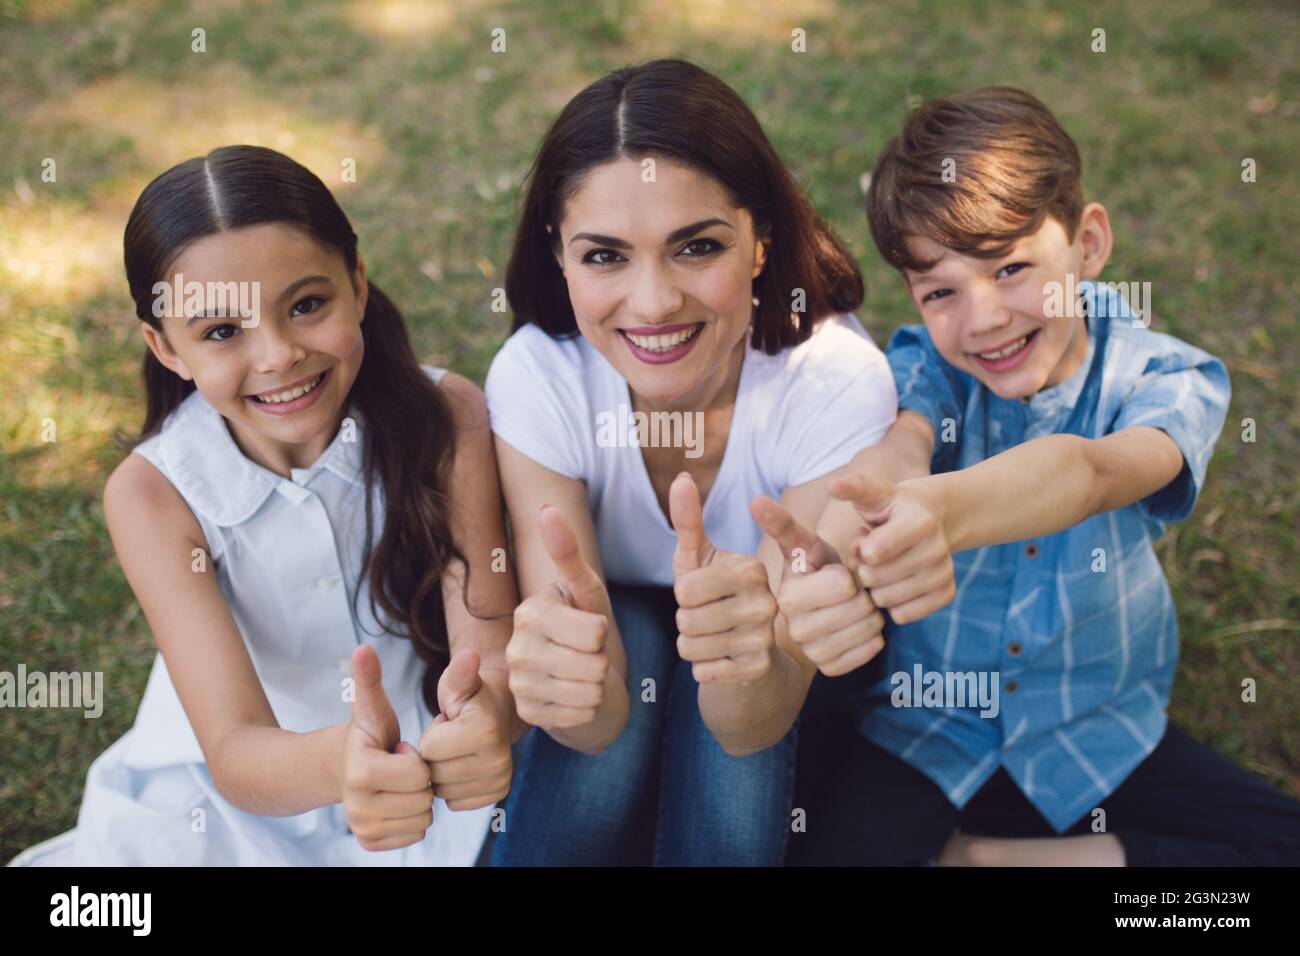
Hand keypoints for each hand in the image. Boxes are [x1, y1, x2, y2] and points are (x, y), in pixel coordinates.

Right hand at [341, 644, 434, 851]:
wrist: (347, 769)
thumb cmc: (370, 734)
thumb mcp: (372, 708)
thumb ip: (369, 679)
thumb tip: (362, 648)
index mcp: (361, 770)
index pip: (418, 773)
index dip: (417, 759)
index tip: (400, 750)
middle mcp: (357, 806)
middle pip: (422, 799)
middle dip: (420, 781)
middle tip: (401, 768)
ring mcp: (362, 828)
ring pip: (422, 820)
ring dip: (419, 800)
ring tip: (399, 783)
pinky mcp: (370, 842)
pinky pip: (415, 836)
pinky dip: (413, 819)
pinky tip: (398, 801)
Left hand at [418, 648, 512, 810]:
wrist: (500, 713)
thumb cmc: (471, 696)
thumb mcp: (458, 682)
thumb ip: (458, 673)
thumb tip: (469, 655)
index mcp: (485, 730)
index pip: (429, 747)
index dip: (431, 733)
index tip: (449, 722)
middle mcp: (498, 759)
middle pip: (435, 773)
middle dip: (435, 755)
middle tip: (453, 738)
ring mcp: (501, 780)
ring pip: (443, 791)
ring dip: (443, 772)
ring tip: (458, 751)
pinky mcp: (498, 794)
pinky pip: (455, 802)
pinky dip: (454, 787)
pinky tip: (464, 766)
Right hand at [505, 505, 610, 729]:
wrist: (576, 674)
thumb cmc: (584, 625)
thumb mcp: (584, 590)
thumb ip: (567, 553)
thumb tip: (546, 509)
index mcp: (529, 612)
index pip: (595, 632)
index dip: (602, 632)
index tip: (589, 629)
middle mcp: (517, 649)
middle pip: (593, 664)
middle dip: (601, 660)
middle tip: (588, 655)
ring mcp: (520, 685)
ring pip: (588, 691)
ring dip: (597, 685)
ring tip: (583, 674)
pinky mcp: (529, 715)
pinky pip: (581, 714)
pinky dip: (589, 707)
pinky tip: (576, 696)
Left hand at [670, 472, 776, 684]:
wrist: (745, 646)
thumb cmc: (713, 593)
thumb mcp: (699, 556)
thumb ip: (688, 520)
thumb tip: (681, 478)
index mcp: (751, 569)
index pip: (685, 589)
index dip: (684, 594)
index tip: (704, 592)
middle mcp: (765, 602)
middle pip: (686, 619)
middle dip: (685, 621)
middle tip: (708, 617)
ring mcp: (764, 638)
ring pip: (690, 647)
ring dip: (691, 645)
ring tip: (713, 635)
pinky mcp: (758, 669)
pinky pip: (702, 671)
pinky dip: (702, 667)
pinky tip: (721, 658)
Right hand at [750, 494, 884, 676]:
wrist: (824, 604)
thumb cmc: (817, 567)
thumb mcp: (805, 544)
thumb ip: (783, 523)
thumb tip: (755, 500)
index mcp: (787, 597)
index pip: (845, 585)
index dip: (848, 574)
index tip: (832, 574)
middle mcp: (795, 630)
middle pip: (860, 608)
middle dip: (862, 595)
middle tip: (846, 592)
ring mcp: (813, 653)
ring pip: (869, 629)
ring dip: (870, 614)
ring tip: (851, 607)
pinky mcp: (832, 668)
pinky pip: (871, 650)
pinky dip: (872, 636)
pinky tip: (856, 627)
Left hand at [831, 472, 955, 624]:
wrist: (931, 518)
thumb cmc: (892, 507)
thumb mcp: (874, 494)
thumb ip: (853, 489)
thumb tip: (832, 485)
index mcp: (920, 521)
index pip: (875, 552)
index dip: (860, 551)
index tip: (864, 540)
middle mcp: (937, 548)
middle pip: (875, 579)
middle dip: (864, 569)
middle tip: (870, 555)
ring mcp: (944, 573)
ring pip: (886, 600)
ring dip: (876, 587)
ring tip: (882, 566)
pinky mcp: (947, 594)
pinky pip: (904, 615)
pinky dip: (893, 603)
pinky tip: (895, 583)